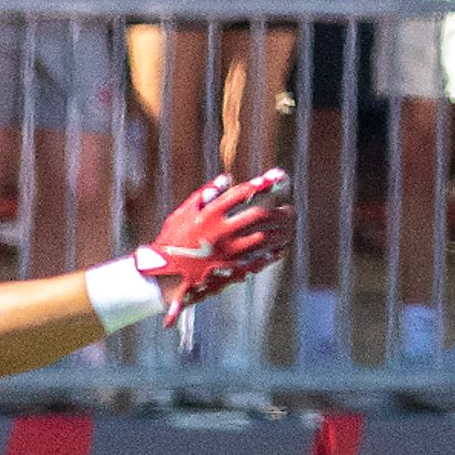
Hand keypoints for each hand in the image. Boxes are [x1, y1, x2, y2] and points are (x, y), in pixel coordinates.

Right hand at [129, 168, 298, 317]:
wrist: (162, 275)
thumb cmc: (172, 241)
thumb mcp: (183, 213)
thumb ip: (206, 194)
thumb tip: (227, 178)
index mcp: (208, 215)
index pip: (240, 195)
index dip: (259, 186)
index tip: (273, 181)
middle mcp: (220, 232)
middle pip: (259, 216)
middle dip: (279, 212)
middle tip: (291, 210)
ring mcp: (227, 253)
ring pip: (264, 238)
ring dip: (281, 232)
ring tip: (291, 229)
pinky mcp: (230, 271)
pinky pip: (258, 261)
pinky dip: (272, 255)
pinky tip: (281, 250)